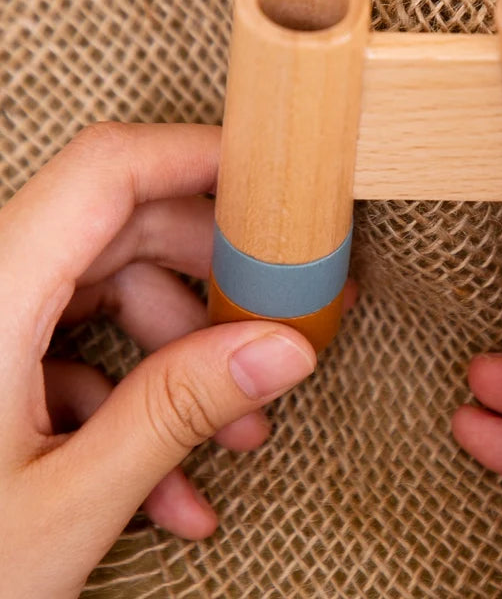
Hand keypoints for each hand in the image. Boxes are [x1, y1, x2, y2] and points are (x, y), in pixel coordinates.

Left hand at [0, 123, 330, 598]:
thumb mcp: (64, 502)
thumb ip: (177, 412)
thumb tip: (279, 351)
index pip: (105, 173)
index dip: (194, 155)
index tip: (267, 178)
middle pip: (122, 230)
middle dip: (211, 278)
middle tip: (274, 317)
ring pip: (110, 292)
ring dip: (183, 353)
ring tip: (234, 428)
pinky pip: (83, 351)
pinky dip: (137, 400)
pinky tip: (169, 483)